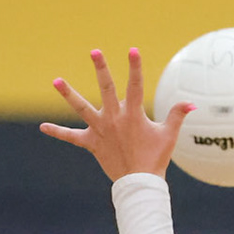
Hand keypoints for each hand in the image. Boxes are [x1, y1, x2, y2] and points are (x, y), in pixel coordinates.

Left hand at [41, 48, 192, 180]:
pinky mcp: (91, 143)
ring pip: (82, 109)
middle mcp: (114, 119)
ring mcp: (100, 130)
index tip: (132, 50)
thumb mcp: (168, 136)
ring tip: (55, 80)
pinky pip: (72, 137)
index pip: (136, 86)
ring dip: (68, 94)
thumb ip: (177, 116)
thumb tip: (191, 103)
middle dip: (101, 68)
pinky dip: (58, 132)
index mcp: (133, 115)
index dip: (135, 68)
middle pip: (106, 89)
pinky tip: (42, 127)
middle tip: (94, 51)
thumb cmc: (155, 159)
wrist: (139, 184)